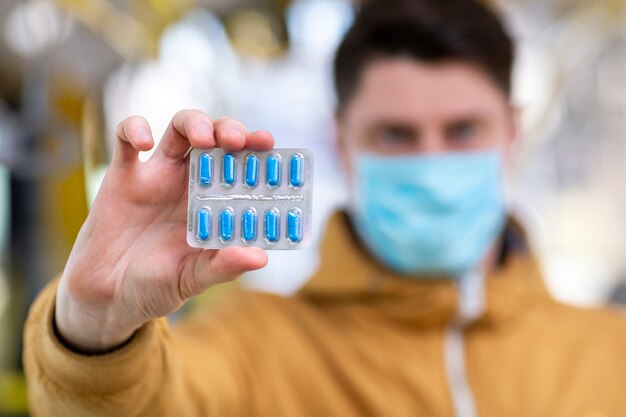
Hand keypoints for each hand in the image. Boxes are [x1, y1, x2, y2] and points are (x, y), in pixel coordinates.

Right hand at [55, 110, 272, 351]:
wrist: (108, 298)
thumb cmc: (156, 286)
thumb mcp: (193, 279)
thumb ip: (223, 267)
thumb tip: (260, 258)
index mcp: (214, 203)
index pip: (241, 166)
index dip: (256, 150)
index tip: (268, 144)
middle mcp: (190, 183)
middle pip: (215, 137)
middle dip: (229, 129)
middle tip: (237, 141)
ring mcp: (158, 176)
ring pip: (180, 129)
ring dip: (194, 123)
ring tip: (203, 139)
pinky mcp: (123, 175)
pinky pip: (125, 138)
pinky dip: (133, 129)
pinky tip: (144, 143)